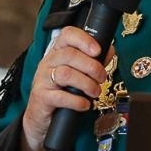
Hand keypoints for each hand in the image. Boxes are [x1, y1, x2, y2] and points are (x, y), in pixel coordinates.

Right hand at [16, 26, 107, 150]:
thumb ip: (93, 61)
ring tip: (95, 92)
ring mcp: (42, 79)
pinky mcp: (42, 97)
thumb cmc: (62, 90)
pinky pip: (60, 96)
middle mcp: (48, 62)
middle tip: (102, 77)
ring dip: (86, 83)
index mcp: (57, 52)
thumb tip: (109, 50)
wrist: (41, 116)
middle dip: (91, 66)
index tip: (98, 51)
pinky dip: (77, 101)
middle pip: (69, 54)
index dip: (84, 40)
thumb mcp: (77, 73)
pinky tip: (85, 105)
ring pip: (65, 74)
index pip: (67, 34)